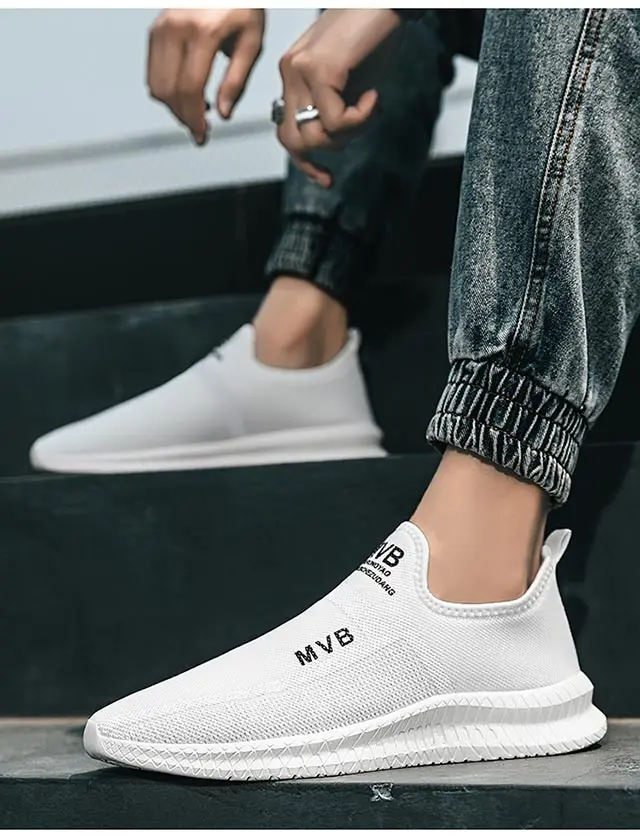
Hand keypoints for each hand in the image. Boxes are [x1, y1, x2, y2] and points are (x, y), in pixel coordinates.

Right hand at [147, 9, 264, 144]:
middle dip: (183, 117)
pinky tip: (187, 95)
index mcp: (203, 32)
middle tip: (199, 130)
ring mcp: (161, 28)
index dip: (195, 117)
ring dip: (173, 107)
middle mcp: (176, 28)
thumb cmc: (243, 6)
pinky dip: (166, 91)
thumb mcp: (251, 42)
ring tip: (196, 113)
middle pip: (169, 90)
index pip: (191, 88)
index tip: (202, 135)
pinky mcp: (155, 30)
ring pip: (156, 84)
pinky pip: (153, 72)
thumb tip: (223, 114)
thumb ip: (236, 81)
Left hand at [277, 9, 400, 186]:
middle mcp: (289, 73)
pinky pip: (335, 121)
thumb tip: (334, 141)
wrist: (388, 3)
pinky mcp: (319, 70)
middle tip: (360, 128)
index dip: (306, 162)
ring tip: (370, 108)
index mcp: (292, 76)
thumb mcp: (348, 83)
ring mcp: (300, 70)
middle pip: (297, 141)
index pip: (287, 133)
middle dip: (331, 148)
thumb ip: (334, 109)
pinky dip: (361, 118)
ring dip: (350, 133)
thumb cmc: (374, 38)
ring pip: (316, 136)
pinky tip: (375, 97)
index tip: (327, 181)